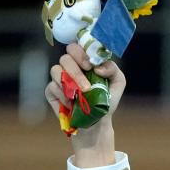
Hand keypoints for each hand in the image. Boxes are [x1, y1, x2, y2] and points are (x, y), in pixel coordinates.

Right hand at [45, 43, 125, 165]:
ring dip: (69, 84)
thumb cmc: (106, 100)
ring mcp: (59, 78)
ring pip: (55, 70)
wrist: (97, 123)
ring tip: (81, 96)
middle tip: (86, 86)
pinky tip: (71, 104)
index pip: (77, 46)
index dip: (81, 53)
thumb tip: (98, 68)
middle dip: (75, 71)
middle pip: (65, 57)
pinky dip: (62, 96)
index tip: (90, 66)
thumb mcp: (117, 83)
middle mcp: (70, 66)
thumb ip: (113, 69)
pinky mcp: (51, 92)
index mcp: (84, 60)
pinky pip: (51, 87)